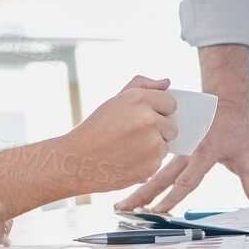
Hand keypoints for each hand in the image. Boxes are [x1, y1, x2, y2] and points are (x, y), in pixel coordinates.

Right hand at [64, 76, 177, 192]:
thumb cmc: (95, 129)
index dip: (159, 111)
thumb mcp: (115, 100)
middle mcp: (149, 120)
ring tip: (127, 149)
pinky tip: (126, 161)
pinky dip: (146, 164)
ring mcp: (152, 144)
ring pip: (165, 145)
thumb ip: (143, 86)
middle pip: (172, 126)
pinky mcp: (151, 165)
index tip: (145, 117)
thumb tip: (167, 83)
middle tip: (133, 136)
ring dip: (152, 148)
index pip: (171, 103)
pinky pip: (158, 162)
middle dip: (158, 131)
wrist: (76, 161)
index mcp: (140, 99)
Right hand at [114, 95, 248, 213]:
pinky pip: (156, 159)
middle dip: (143, 195)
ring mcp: (178, 147)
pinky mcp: (173, 144)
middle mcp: (188, 151)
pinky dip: (142, 172)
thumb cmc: (237, 128)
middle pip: (162, 177)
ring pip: (155, 170)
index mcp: (206, 152)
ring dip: (139, 186)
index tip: (159, 211)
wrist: (225, 98)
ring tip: (122, 204)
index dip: (173, 197)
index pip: (188, 179)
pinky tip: (129, 186)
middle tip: (126, 210)